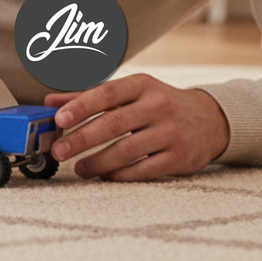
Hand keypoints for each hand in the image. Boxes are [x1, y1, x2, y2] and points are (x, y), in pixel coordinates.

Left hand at [45, 73, 229, 180]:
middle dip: (82, 139)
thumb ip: (89, 96)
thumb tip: (51, 102)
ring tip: (79, 169)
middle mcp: (156, 106)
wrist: (210, 120)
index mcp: (141, 85)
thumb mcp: (130, 91)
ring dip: (98, 162)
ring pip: (127, 150)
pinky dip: (121, 174)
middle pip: (113, 124)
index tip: (59, 119)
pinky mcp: (178, 158)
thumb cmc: (158, 103)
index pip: (106, 94)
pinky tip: (104, 175)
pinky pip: (144, 169)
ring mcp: (169, 133)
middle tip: (59, 150)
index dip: (80, 106)